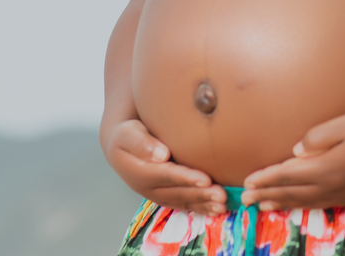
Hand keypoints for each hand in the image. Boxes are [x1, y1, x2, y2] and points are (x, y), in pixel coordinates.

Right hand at [103, 118, 227, 214]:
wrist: (122, 146)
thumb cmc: (127, 134)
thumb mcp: (128, 134)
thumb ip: (142, 144)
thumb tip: (161, 155)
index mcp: (139, 172)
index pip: (166, 175)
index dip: (186, 178)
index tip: (206, 179)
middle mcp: (147, 188)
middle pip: (177, 192)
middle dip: (200, 195)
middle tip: (221, 195)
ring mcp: (156, 195)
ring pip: (182, 202)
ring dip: (203, 205)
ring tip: (223, 205)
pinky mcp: (165, 196)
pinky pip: (183, 205)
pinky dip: (200, 208)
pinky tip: (217, 210)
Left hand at [241, 108, 344, 210]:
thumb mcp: (343, 125)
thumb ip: (315, 139)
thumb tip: (295, 151)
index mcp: (325, 168)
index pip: (286, 175)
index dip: (265, 178)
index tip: (246, 182)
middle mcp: (332, 185)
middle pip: (292, 192)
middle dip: (267, 195)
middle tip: (246, 200)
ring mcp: (344, 192)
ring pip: (305, 202)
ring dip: (283, 203)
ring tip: (266, 206)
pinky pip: (321, 204)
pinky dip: (304, 205)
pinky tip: (301, 204)